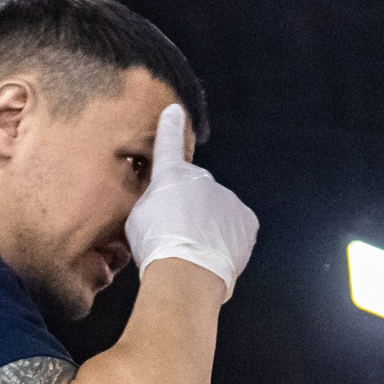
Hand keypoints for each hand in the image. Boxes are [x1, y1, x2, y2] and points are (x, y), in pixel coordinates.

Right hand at [124, 104, 257, 294]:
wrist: (187, 273)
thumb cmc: (155, 246)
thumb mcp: (137, 217)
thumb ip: (153, 201)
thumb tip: (163, 204)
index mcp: (170, 175)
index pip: (168, 145)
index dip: (170, 127)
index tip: (175, 111)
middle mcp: (202, 179)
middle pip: (194, 191)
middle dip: (188, 208)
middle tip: (176, 236)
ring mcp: (227, 198)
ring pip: (216, 210)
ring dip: (208, 226)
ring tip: (194, 252)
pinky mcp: (246, 219)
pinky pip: (236, 226)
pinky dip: (227, 238)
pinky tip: (214, 254)